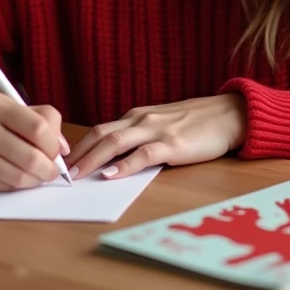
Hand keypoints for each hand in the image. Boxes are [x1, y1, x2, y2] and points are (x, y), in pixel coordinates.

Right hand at [0, 93, 70, 191]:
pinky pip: (2, 187)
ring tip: (38, 175)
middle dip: (49, 169)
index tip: (56, 152)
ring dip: (35, 180)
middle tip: (52, 170)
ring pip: (18, 177)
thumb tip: (63, 149)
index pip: (39, 128)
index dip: (54, 145)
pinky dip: (17, 185)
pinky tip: (18, 177)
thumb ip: (46, 121)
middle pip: (31, 157)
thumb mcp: (17, 108)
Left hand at [67, 94, 246, 180]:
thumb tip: (116, 158)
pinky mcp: (173, 143)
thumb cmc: (198, 122)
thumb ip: (141, 136)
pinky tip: (111, 174)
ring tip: (77, 176)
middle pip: (100, 134)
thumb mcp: (162, 124)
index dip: (79, 147)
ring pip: (115, 141)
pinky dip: (125, 165)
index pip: (100, 129)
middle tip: (58, 172)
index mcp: (137, 115)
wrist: (230, 114)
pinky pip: (143, 154)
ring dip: (92, 159)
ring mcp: (156, 130)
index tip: (63, 163)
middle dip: (78, 154)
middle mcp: (141, 119)